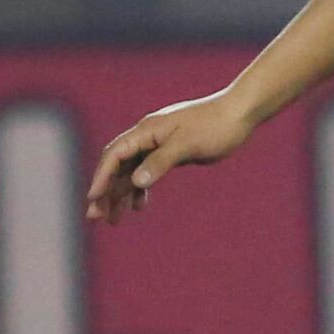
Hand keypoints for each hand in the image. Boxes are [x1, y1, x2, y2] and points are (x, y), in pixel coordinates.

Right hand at [85, 94, 257, 223]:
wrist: (240, 112)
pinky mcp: (171, 151)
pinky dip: (141, 188)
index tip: (93, 199)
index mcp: (147, 130)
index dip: (101, 177)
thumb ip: (160, 162)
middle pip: (118, 165)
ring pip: (131, 171)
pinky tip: (140, 205)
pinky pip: (147, 171)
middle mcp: (148, 136)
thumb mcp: (187, 145)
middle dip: (105, 192)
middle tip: (95, 218)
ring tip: (114, 220)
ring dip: (121, 194)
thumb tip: (135, 181)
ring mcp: (159, 143)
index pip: (115, 154)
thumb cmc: (215, 126)